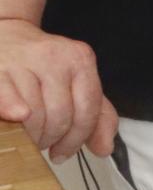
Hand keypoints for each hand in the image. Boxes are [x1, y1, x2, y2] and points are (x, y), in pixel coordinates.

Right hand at [0, 18, 116, 160]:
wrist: (8, 36)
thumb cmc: (45, 67)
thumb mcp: (78, 83)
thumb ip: (98, 115)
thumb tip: (105, 149)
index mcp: (80, 59)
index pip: (88, 110)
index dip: (76, 139)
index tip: (62, 152)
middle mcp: (55, 57)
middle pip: (60, 115)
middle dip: (51, 139)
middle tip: (42, 144)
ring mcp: (24, 61)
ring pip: (33, 114)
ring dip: (30, 135)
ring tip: (27, 135)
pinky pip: (7, 98)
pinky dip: (13, 110)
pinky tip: (17, 119)